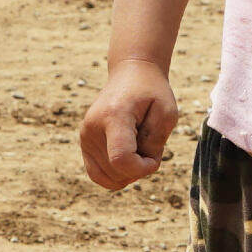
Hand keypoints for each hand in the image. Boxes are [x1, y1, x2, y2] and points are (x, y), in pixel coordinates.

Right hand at [80, 60, 180, 190]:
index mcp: (114, 116)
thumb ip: (156, 142)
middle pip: (116, 171)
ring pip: (108, 177)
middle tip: (150, 147)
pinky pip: (98, 175)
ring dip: (129, 172)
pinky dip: (116, 175)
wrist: (131, 74)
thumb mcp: (167, 113)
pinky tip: (128, 159)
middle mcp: (93, 127)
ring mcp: (85, 136)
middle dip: (139, 169)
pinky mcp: (84, 142)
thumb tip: (140, 166)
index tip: (155, 157)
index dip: (142, 168)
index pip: (121, 159)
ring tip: (139, 149)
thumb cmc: (152, 93)